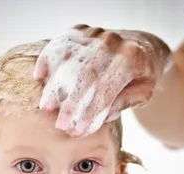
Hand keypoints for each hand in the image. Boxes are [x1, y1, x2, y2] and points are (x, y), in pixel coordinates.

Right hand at [35, 25, 170, 136]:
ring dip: (55, 84)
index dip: (90, 112)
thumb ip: (124, 102)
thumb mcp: (144, 92)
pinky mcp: (79, 32)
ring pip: (69, 59)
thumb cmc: (142, 75)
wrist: (141, 44)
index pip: (106, 88)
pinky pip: (60, 45)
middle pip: (85, 75)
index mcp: (130, 58)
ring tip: (46, 106)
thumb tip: (102, 116)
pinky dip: (48, 60)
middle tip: (60, 125)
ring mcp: (94, 34)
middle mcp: (111, 42)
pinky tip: (40, 76)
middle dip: (72, 102)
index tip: (77, 131)